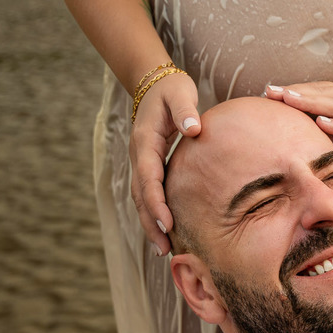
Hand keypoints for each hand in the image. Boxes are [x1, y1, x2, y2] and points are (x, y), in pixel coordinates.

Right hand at [130, 72, 200, 256]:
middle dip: (151, 222)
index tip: (168, 223)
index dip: (156, 202)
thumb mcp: (179, 93)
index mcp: (145, 141)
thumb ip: (185, 110)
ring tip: (164, 249)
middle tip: (165, 248)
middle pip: (140, 195)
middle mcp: (139, 155)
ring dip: (150, 223)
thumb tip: (194, 129)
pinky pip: (148, 194)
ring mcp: (141, 162)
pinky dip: (153, 213)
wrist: (153, 83)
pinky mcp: (148, 166)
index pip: (148, 177)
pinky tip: (167, 231)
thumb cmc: (171, 90)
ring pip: (140, 198)